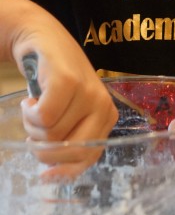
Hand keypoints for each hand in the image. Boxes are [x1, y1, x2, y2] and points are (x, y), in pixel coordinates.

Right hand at [2, 0, 118, 178]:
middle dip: (44, 148)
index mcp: (106, 116)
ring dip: (32, 126)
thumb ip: (69, 139)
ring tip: (33, 106)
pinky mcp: (68, 82)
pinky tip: (30, 100)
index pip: (89, 157)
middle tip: (34, 128)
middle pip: (71, 150)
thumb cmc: (55, 81)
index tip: (45, 174)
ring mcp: (87, 92)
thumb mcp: (70, 112)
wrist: (43, 39)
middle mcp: (102, 105)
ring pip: (51, 134)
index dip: (65, 170)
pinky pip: (43, 117)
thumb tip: (54, 174)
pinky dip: (29, 113)